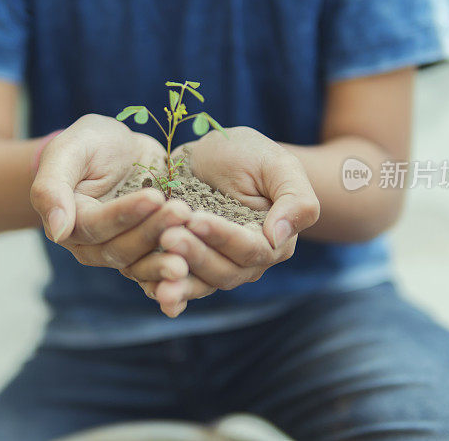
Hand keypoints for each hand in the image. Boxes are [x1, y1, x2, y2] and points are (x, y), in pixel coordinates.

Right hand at [30, 114, 191, 285]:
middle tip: (183, 212)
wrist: (119, 148)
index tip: (154, 197)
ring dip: (169, 253)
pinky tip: (199, 264)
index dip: (125, 214)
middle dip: (154, 231)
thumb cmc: (89, 143)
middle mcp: (93, 246)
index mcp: (70, 223)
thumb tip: (57, 231)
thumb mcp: (69, 150)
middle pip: (122, 249)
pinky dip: (179, 270)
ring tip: (195, 237)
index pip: (96, 226)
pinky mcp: (148, 251)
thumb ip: (52, 187)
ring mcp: (121, 251)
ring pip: (143, 262)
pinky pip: (160, 265)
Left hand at [150, 127, 320, 314]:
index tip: (196, 220)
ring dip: (177, 276)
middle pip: (224, 271)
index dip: (223, 237)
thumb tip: (279, 238)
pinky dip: (167, 292)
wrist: (213, 157)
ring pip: (200, 282)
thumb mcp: (278, 165)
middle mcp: (247, 263)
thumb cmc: (251, 155)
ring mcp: (216, 267)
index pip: (251, 250)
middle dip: (195, 254)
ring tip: (156, 260)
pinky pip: (178, 284)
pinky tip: (152, 292)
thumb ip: (295, 200)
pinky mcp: (188, 265)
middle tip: (168, 236)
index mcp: (273, 242)